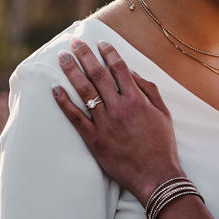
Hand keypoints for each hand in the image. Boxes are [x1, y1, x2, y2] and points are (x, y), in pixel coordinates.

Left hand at [53, 38, 183, 201]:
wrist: (155, 176)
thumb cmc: (162, 145)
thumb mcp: (163, 113)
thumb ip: (149, 90)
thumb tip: (133, 72)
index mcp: (136, 100)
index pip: (119, 68)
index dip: (109, 53)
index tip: (100, 42)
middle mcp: (119, 108)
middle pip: (98, 75)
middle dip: (85, 56)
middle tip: (74, 43)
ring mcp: (105, 124)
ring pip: (85, 92)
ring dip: (72, 72)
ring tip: (62, 58)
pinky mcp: (94, 140)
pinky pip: (75, 118)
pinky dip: (64, 102)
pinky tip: (55, 89)